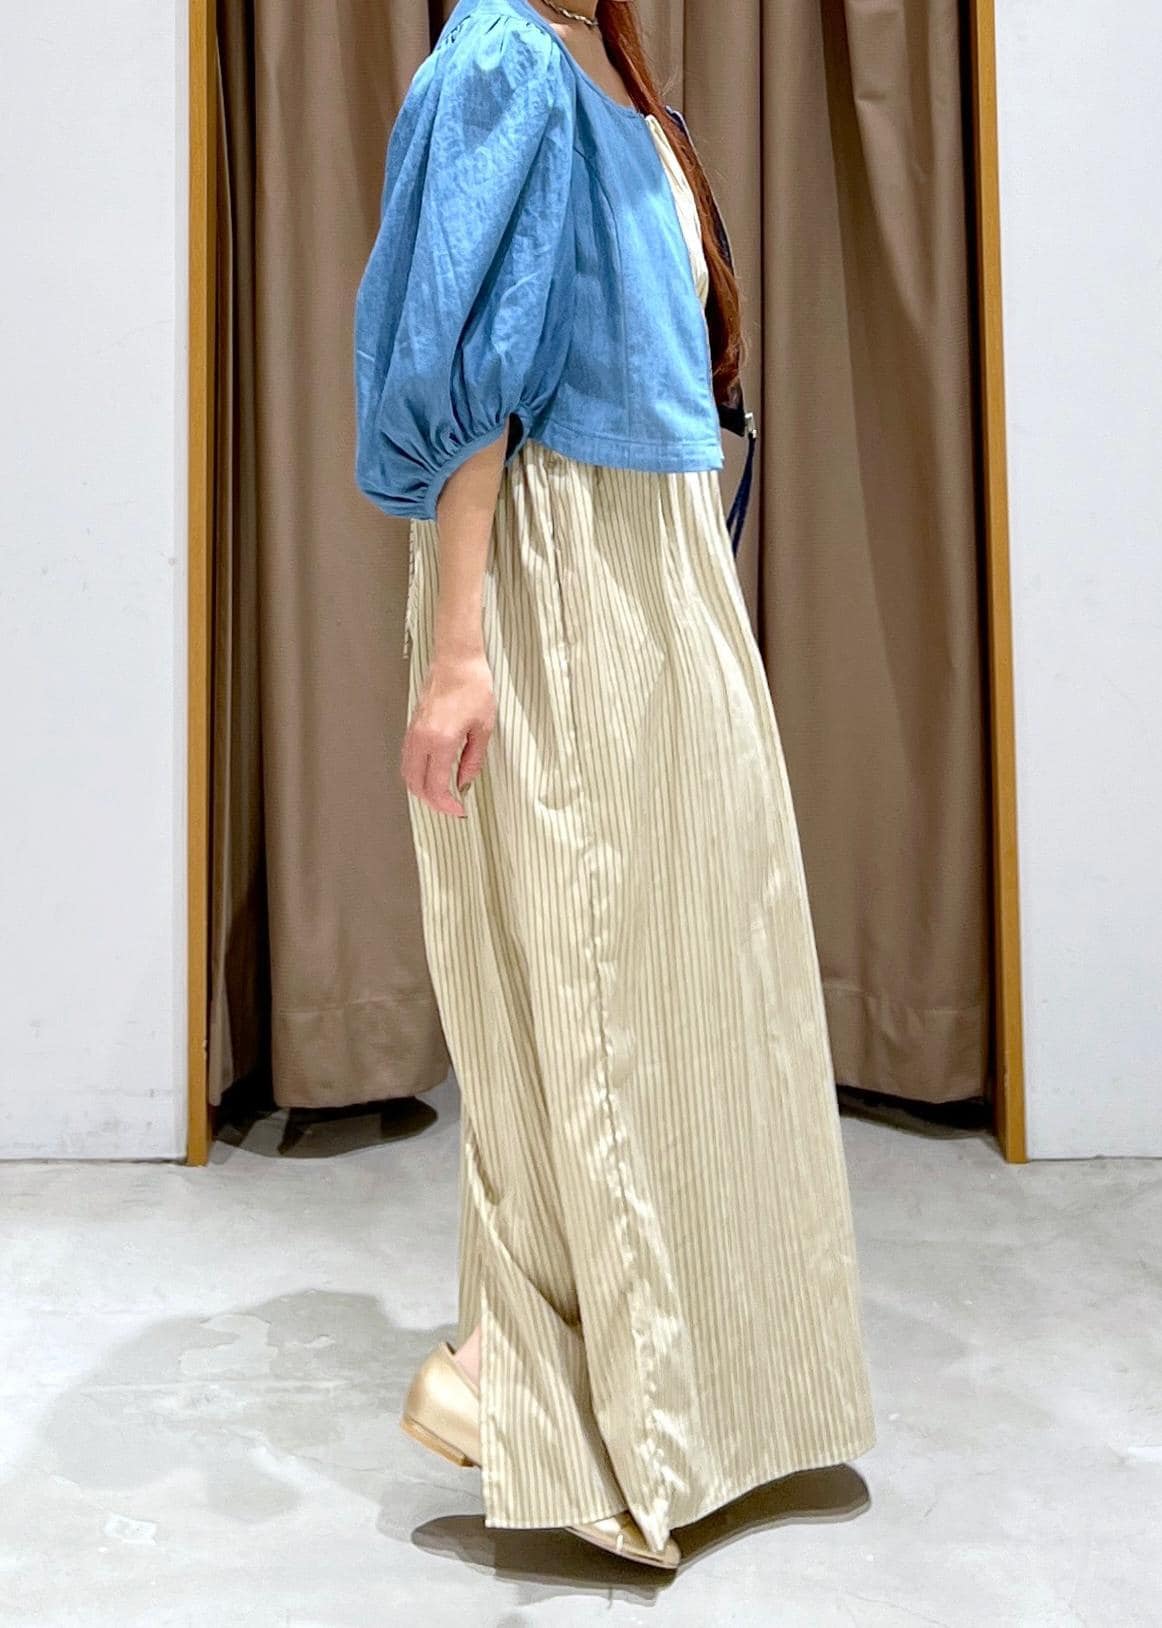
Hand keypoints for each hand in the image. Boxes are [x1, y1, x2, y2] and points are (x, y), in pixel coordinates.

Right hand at [401, 648, 495, 817]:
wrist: (457, 661)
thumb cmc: (473, 687)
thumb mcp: (483, 728)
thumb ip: (473, 760)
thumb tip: (465, 781)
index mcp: (441, 741)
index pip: (436, 786)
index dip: (447, 804)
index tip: (459, 810)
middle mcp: (422, 739)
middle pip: (415, 784)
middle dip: (432, 801)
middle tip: (450, 806)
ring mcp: (414, 732)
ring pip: (407, 772)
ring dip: (422, 788)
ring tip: (442, 794)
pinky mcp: (412, 726)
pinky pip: (408, 758)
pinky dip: (417, 772)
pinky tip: (433, 774)